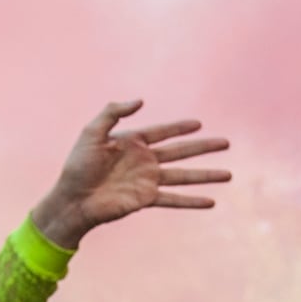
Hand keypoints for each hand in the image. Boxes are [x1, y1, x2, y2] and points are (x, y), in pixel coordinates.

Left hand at [29, 101, 229, 246]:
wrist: (72, 199)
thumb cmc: (77, 165)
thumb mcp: (91, 132)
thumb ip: (113, 112)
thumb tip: (141, 100)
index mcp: (132, 142)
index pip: (163, 131)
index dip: (181, 127)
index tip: (199, 123)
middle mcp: (144, 161)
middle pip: (181, 152)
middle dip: (203, 147)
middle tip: (226, 142)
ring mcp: (147, 181)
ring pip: (183, 176)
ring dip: (206, 175)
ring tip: (229, 174)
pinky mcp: (145, 199)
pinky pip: (173, 199)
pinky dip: (192, 201)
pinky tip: (211, 201)